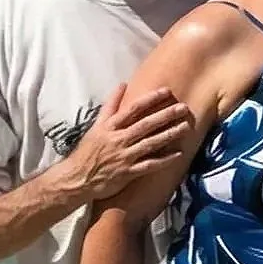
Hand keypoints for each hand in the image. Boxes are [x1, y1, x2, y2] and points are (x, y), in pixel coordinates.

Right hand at [64, 82, 194, 204]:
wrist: (76, 178)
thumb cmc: (88, 150)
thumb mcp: (96, 126)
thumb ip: (111, 105)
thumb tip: (123, 84)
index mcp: (110, 127)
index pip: (133, 109)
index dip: (151, 99)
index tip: (167, 91)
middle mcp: (118, 140)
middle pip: (146, 125)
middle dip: (166, 115)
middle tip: (184, 108)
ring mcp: (124, 156)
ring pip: (150, 143)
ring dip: (169, 134)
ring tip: (186, 127)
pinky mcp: (128, 172)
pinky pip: (149, 165)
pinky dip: (164, 160)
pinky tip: (179, 153)